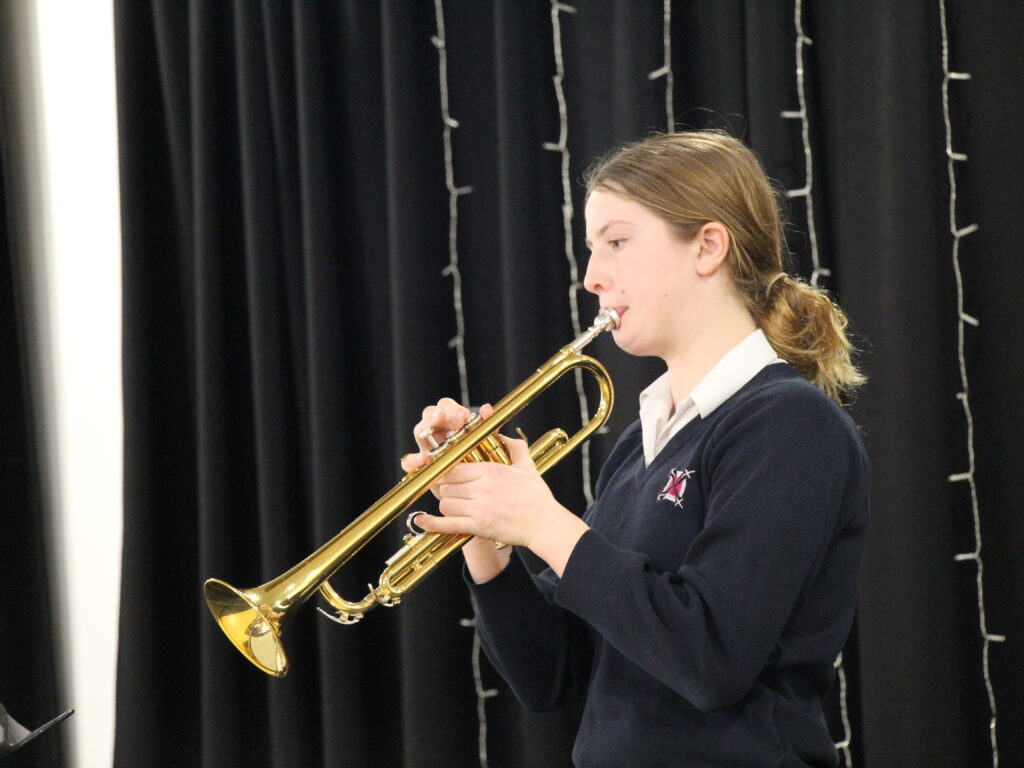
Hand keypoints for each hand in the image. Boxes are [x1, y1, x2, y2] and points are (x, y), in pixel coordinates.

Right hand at [401, 399, 494, 489]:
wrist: (472, 490)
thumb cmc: (478, 463)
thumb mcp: (485, 444)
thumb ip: (487, 426)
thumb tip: (487, 408)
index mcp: (450, 424)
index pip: (444, 406)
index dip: (452, 407)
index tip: (465, 416)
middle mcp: (435, 433)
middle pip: (429, 413)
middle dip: (441, 414)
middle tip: (457, 422)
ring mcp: (426, 448)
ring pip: (419, 431)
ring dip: (428, 428)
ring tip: (440, 434)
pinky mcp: (421, 468)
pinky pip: (409, 462)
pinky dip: (413, 459)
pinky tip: (425, 458)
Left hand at [414, 436, 569, 549]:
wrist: (545, 524)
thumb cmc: (537, 497)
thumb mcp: (527, 467)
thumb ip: (516, 448)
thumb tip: (507, 436)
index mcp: (489, 470)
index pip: (453, 468)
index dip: (446, 474)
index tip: (444, 477)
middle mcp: (481, 487)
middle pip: (446, 486)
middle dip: (446, 490)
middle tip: (452, 493)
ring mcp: (478, 508)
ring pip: (445, 503)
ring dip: (447, 506)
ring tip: (457, 508)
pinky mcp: (478, 527)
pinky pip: (448, 523)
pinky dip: (432, 523)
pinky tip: (421, 520)